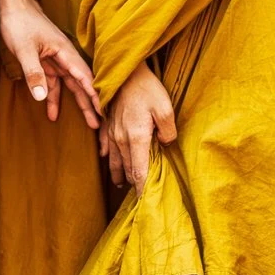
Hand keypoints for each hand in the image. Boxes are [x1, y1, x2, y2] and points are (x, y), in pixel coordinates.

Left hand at [0, 0, 101, 127]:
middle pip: (81, 83)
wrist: (12, 3)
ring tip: (88, 123)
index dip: (94, 94)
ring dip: (77, 103)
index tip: (104, 110)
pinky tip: (51, 112)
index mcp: (65, 52)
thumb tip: (42, 98)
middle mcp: (64, 56)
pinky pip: (54, 82)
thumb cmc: (19, 22)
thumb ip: (34, 73)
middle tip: (99, 124)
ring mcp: (56, 58)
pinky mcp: (45, 60)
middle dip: (90, 104)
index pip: (84, 76)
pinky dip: (53, 96)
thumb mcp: (24, 50)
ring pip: (70, 84)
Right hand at [103, 64, 176, 191]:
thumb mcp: (166, 109)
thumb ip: (168, 131)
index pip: (139, 173)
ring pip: (116, 161)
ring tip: (122, 186)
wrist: (124, 70)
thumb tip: (165, 144)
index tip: (146, 203)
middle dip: (134, 184)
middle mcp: (122, 140)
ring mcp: (113, 132)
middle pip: (127, 170)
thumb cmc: (147, 88)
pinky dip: (109, 157)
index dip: (142, 190)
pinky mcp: (108, 123)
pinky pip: (106, 145)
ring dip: (120, 174)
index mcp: (137, 138)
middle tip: (140, 198)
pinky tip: (109, 161)